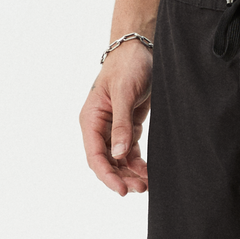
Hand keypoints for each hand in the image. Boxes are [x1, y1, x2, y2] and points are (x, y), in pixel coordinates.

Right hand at [79, 42, 153, 194]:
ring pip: (119, 159)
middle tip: (141, 189)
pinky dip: (138, 163)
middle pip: (107, 161)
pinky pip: (131, 151)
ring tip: (147, 185)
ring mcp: (114, 127)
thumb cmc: (128, 66)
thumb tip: (117, 154)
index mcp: (91, 119)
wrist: (141, 49)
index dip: (107, 175)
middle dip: (122, 177)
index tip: (122, 190)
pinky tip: (148, 172)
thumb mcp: (125, 93)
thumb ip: (122, 124)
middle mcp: (99, 126)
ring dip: (131, 173)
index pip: (95, 155)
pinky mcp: (128, 125)